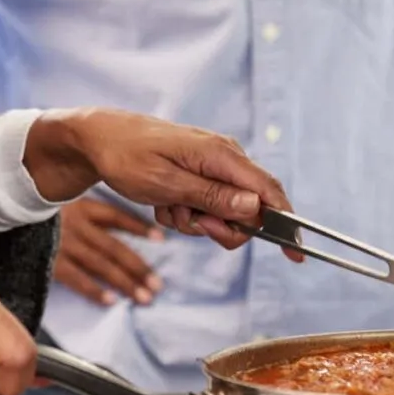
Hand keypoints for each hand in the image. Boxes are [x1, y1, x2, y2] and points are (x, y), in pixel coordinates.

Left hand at [23, 109, 287, 250]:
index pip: (268, 191)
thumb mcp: (167, 185)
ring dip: (194, 220)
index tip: (295, 254)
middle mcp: (224, 158)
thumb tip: (256, 209)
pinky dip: (184, 213)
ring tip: (166, 205)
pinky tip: (162, 201)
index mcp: (222, 155)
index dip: (286, 224)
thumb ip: (213, 197)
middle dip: (219, 226)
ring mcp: (212, 166)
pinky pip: (205, 206)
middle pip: (248, 210)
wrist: (98, 140)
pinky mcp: (200, 173)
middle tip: (187, 220)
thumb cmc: (128, 158)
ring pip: (223, 213)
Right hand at [55, 197, 164, 304]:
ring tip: (144, 298)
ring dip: (124, 283)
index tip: (161, 239)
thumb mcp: (57, 200)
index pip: (115, 216)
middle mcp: (76, 225)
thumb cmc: (36, 210)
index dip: (139, 227)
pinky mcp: (50, 261)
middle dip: (138, 267)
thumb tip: (104, 222)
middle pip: (113, 248)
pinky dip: (94, 290)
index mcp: (80, 207)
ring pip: (101, 265)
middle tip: (158, 285)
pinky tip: (112, 301)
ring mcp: (63, 244)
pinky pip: (76, 278)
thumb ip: (77, 207)